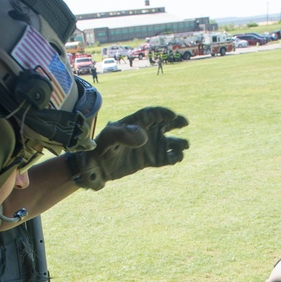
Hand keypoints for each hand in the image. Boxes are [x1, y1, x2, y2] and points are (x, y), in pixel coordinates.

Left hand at [68, 107, 188, 190]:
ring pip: (167, 141)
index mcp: (132, 123)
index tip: (173, 116)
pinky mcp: (147, 160)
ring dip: (177, 143)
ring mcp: (146, 147)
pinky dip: (173, 158)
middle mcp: (142, 133)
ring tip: (184, 146)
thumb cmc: (99, 149)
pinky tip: (177, 159)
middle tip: (185, 122)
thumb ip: (123, 135)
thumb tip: (144, 137)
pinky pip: (164, 157)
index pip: (151, 114)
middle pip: (163, 123)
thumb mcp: (108, 139)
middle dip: (175, 122)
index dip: (162, 113)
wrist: (95, 168)